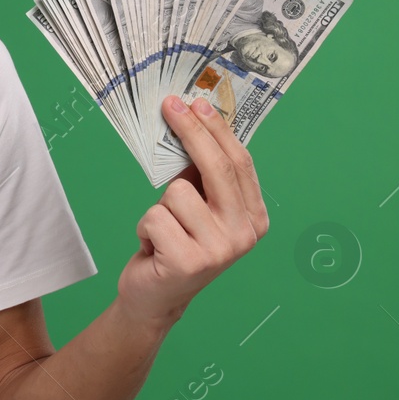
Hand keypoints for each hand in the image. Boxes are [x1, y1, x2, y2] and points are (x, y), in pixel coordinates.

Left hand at [118, 95, 270, 327]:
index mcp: (254, 218)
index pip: (239, 163)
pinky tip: (153, 247)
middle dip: (191, 131)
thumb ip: (201, 175)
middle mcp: (244, 234)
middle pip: (217, 168)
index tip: (195, 102)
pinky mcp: (189, 262)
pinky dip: (145, 228)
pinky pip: (155, 216)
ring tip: (162, 229)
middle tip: (169, 105)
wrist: (156, 297)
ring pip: (176, 192)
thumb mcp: (196, 207)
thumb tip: (187, 121)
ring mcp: (220, 250)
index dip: (216, 129)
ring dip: (159, 207)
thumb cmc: (174, 243)